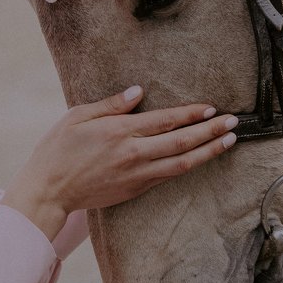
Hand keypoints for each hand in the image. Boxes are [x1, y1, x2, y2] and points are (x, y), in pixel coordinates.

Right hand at [1, 85, 237, 240]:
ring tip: (228, 142)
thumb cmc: (58, 149)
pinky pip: (167, 176)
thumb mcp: (78, 116)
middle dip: (210, 132)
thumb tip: (138, 92)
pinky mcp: (135, 189)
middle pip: (181, 142)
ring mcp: (136, 175)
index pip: (164, 121)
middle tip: (233, 123)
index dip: (190, 114)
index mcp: (119, 132)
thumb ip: (111, 104)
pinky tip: (199, 157)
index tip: (211, 108)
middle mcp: (133, 154)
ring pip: (181, 164)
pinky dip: (187, 166)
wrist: (48, 191)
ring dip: (207, 152)